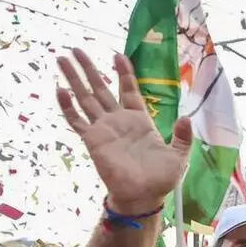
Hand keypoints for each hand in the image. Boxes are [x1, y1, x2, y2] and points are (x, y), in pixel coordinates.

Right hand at [56, 49, 191, 212]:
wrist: (144, 197)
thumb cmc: (161, 179)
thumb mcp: (179, 155)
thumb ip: (182, 136)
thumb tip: (186, 117)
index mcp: (139, 120)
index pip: (128, 89)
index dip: (123, 72)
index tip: (117, 55)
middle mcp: (118, 120)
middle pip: (100, 88)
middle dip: (88, 68)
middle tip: (75, 49)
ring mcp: (103, 129)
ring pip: (85, 98)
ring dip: (73, 79)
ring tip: (61, 59)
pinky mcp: (93, 140)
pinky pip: (77, 120)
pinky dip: (67, 106)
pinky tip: (59, 90)